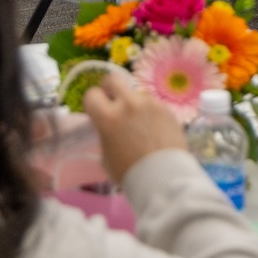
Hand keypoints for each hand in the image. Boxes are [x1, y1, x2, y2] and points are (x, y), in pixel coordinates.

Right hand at [82, 68, 186, 182]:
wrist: (163, 178)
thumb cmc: (129, 172)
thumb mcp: (106, 155)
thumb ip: (104, 133)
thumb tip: (109, 125)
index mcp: (107, 117)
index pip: (91, 94)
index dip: (92, 102)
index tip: (96, 110)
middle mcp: (127, 104)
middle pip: (113, 78)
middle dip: (110, 88)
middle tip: (114, 102)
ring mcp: (149, 103)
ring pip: (136, 93)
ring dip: (134, 104)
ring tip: (140, 123)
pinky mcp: (166, 108)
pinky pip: (153, 104)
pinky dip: (150, 112)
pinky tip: (154, 129)